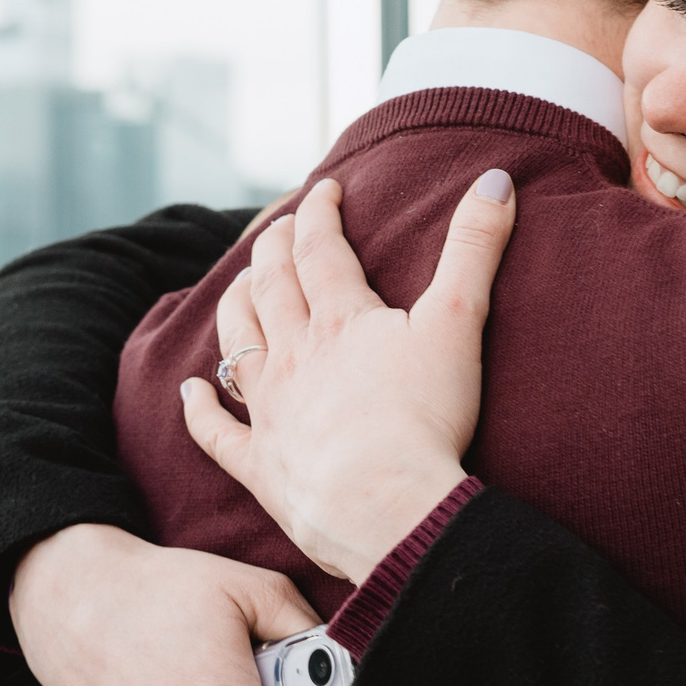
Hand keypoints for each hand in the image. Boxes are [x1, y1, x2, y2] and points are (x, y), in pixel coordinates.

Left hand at [182, 170, 513, 582]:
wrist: (388, 507)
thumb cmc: (426, 417)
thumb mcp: (459, 322)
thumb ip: (475, 248)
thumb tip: (495, 177)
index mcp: (341, 320)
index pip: (321, 251)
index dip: (320, 214)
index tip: (324, 191)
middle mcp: (296, 356)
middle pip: (272, 288)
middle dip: (273, 250)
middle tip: (278, 229)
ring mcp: (272, 411)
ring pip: (239, 345)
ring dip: (236, 308)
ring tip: (239, 285)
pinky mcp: (262, 465)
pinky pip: (218, 433)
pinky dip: (200, 410)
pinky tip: (190, 392)